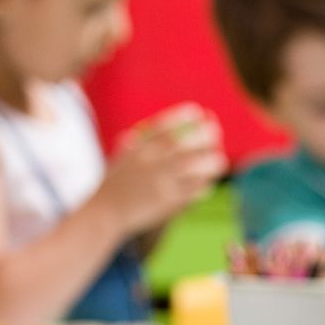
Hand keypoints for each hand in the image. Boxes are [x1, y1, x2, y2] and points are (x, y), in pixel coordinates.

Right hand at [95, 103, 225, 237]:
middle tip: (216, 131)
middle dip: (202, 135)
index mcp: (137, 150)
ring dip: (209, 162)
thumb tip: (140, 132)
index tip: (197, 111)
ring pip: (192, 167)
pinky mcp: (166, 201)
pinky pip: (191, 191)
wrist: (104, 214)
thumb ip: (132, 145)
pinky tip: (206, 184)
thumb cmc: (112, 186)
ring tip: (219, 161)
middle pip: (182, 144)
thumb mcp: (120, 160)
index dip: (180, 117)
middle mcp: (149, 163)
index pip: (162, 127)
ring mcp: (159, 182)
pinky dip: (201, 186)